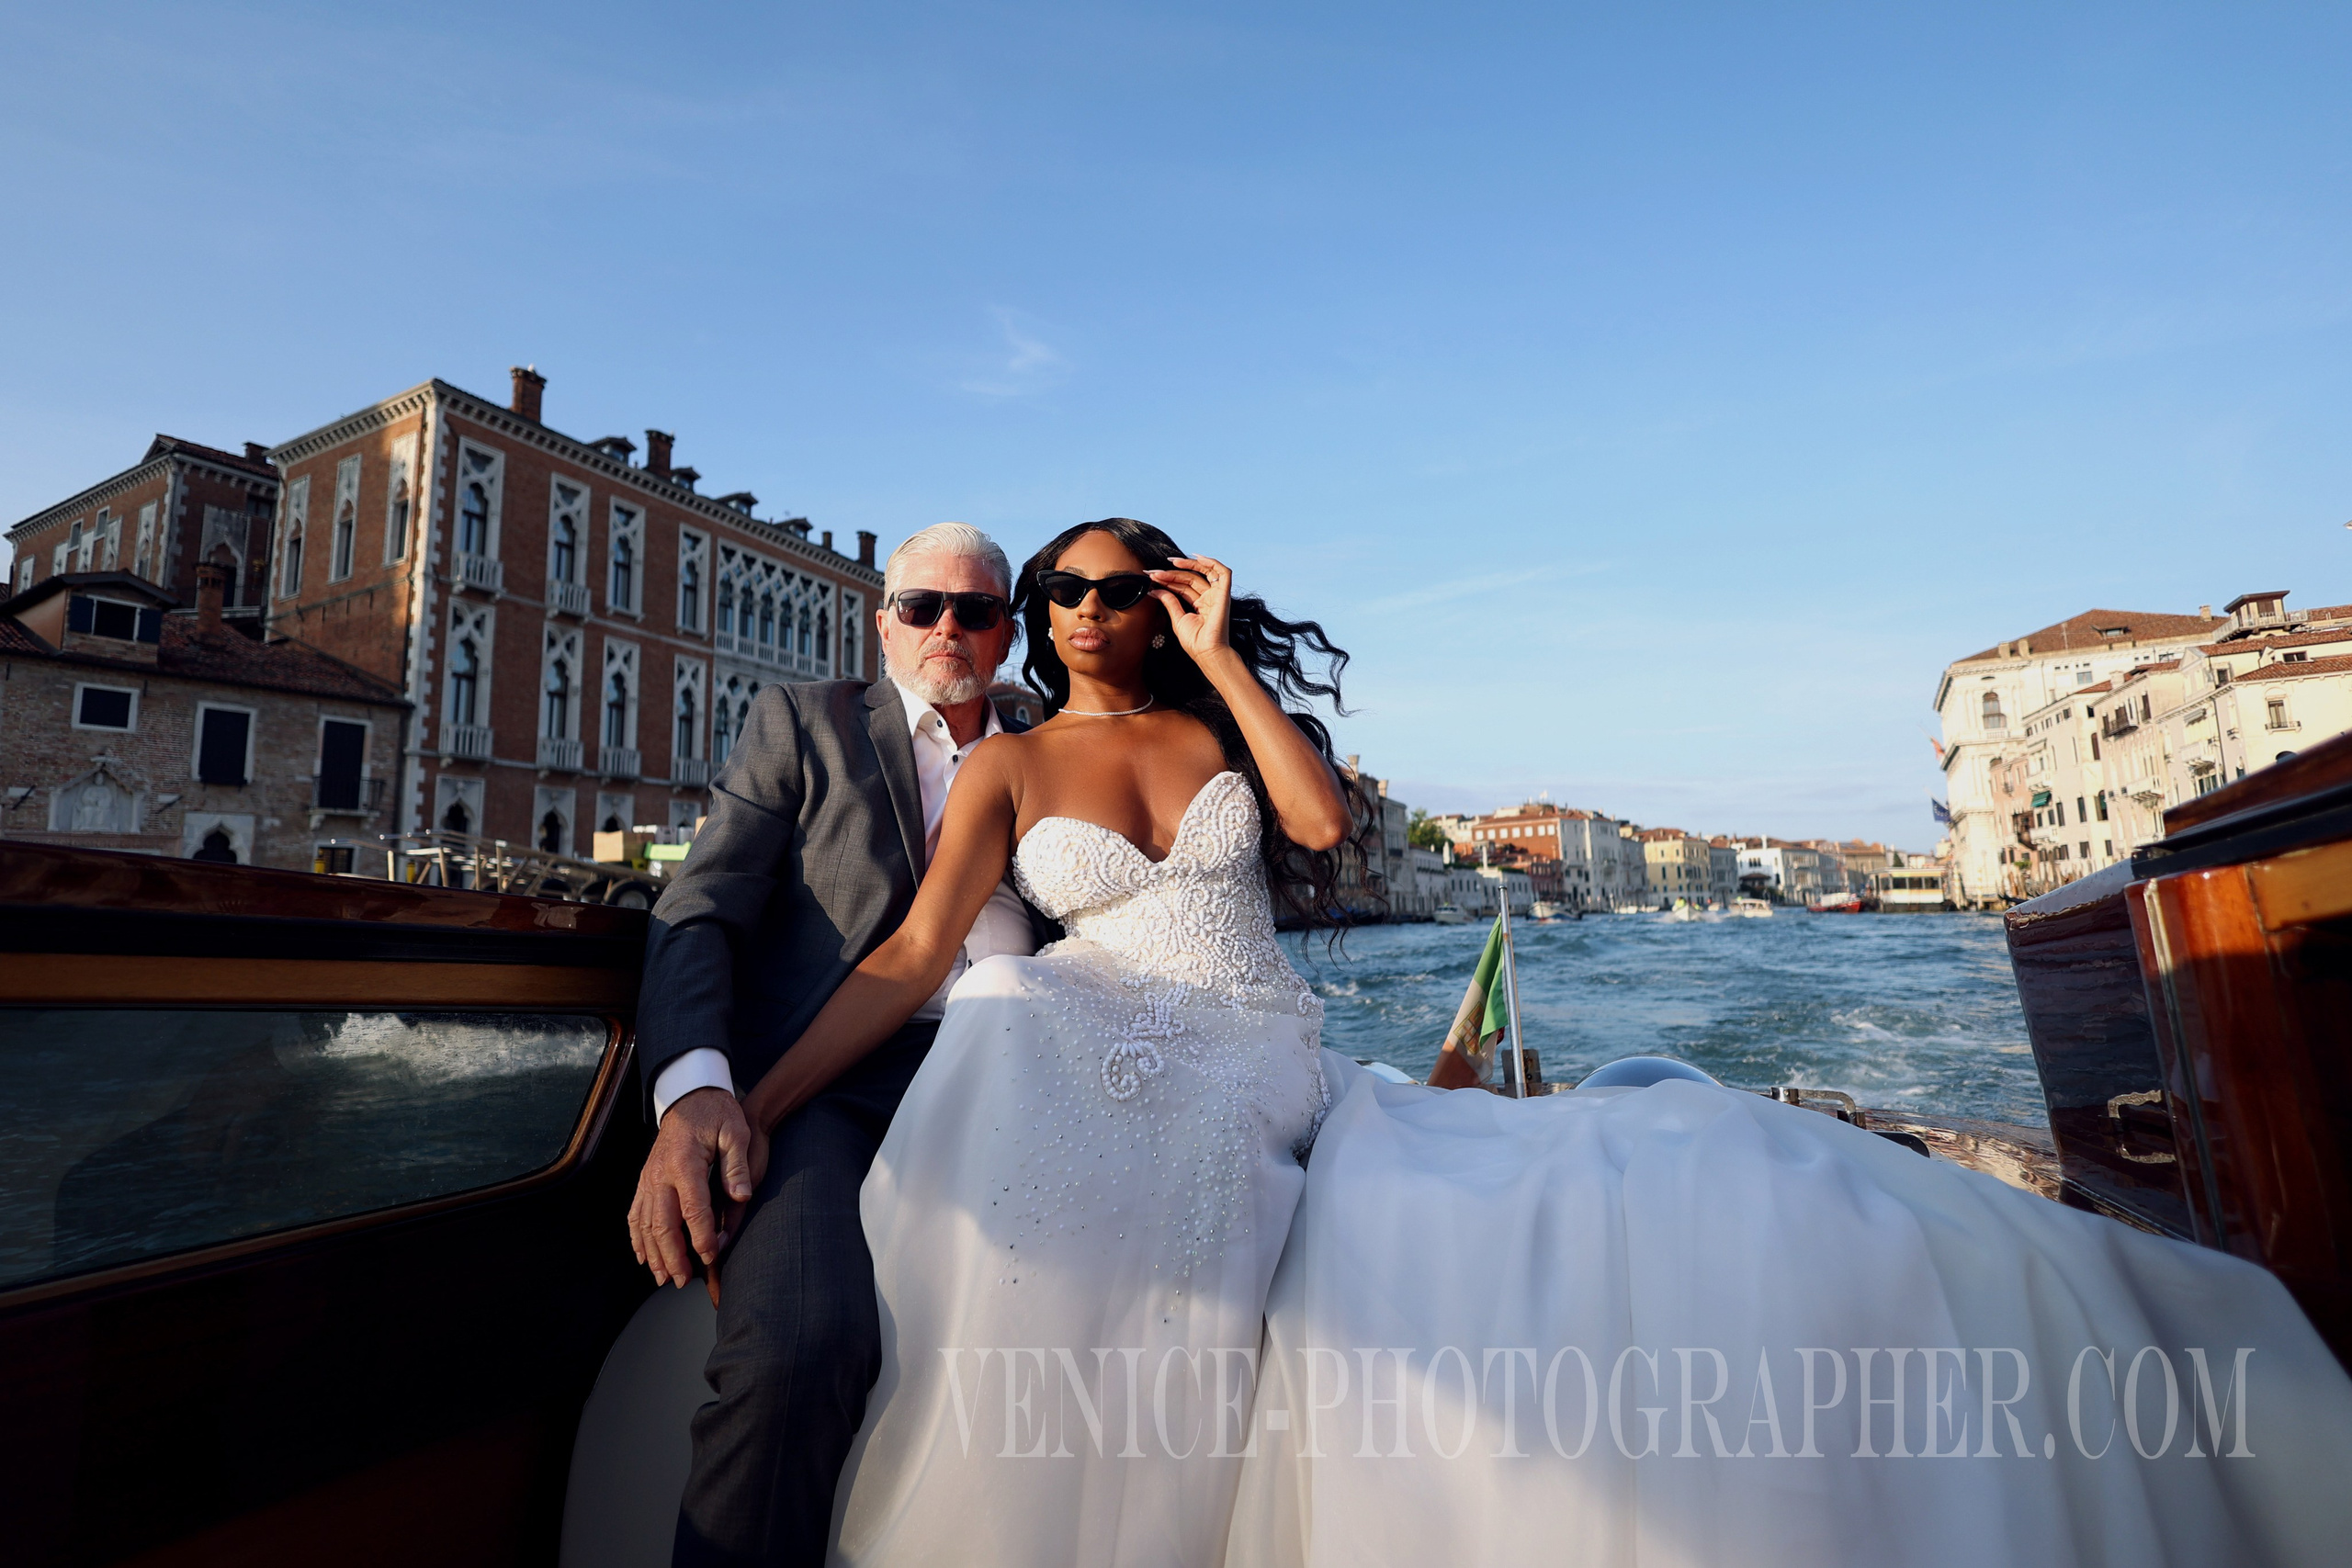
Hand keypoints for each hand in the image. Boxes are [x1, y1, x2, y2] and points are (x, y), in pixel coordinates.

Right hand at [628, 1086, 765, 1288]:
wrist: (690, 1095)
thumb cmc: (717, 1114)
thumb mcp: (736, 1132)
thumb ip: (738, 1165)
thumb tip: (741, 1195)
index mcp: (685, 1163)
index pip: (693, 1209)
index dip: (701, 1237)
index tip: (710, 1256)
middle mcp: (660, 1174)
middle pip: (663, 1224)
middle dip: (672, 1256)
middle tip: (682, 1280)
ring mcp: (648, 1178)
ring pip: (645, 1224)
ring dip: (653, 1253)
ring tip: (663, 1277)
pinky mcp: (644, 1179)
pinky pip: (635, 1213)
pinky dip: (637, 1237)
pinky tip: (643, 1256)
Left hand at [1148, 556, 1233, 662]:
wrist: (1207, 652)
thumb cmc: (1195, 641)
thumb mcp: (1177, 618)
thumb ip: (1169, 602)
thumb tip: (1155, 589)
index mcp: (1199, 604)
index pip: (1182, 587)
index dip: (1167, 580)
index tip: (1150, 577)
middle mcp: (1209, 598)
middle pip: (1189, 579)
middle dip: (1171, 574)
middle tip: (1154, 573)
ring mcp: (1217, 595)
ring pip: (1202, 573)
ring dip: (1187, 565)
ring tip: (1170, 563)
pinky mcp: (1224, 594)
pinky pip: (1223, 573)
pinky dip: (1212, 562)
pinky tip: (1195, 557)